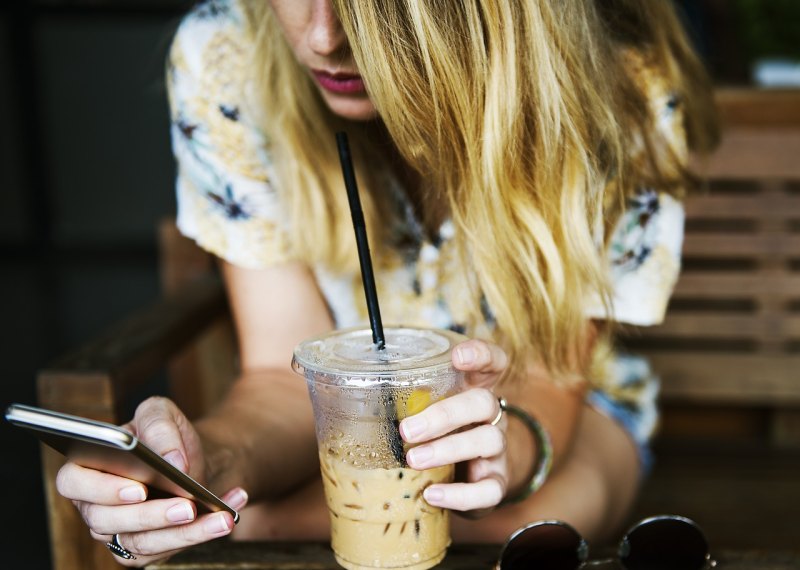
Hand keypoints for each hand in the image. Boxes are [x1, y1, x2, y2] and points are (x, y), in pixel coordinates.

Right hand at [55, 397, 248, 565]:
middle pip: (110, 521)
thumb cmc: (166, 437)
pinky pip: (169, 550)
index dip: (102, 489)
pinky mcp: (144, 550)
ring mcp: (118, 532)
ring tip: (221, 518)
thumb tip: (172, 460)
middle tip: (187, 506)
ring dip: (186, 532)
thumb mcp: (162, 414)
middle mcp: (95, 506)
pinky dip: (202, 533)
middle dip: (152, 515)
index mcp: (86, 468)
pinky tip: (228, 515)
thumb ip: (160, 426)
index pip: (74, 483)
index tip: (139, 488)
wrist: (192, 459)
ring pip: (142, 543)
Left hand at [399, 339, 508, 513]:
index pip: (492, 362)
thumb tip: (330, 391)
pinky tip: (432, 494)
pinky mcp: (496, 482)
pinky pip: (489, 489)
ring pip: (488, 441)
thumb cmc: (436, 435)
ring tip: (413, 460)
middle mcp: (490, 416)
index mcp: (473, 389)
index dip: (480, 355)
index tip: (457, 356)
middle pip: (483, 402)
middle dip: (445, 414)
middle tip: (407, 429)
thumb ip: (397, 399)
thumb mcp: (423, 411)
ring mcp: (497, 450)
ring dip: (447, 449)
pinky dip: (460, 494)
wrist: (467, 477)